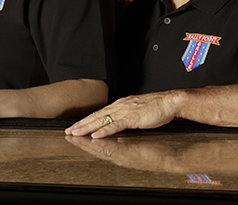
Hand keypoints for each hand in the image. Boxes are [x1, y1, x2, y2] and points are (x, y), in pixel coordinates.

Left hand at [64, 91, 178, 137]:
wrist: (169, 102)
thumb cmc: (156, 107)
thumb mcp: (136, 112)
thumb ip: (124, 117)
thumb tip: (115, 124)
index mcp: (119, 105)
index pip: (99, 113)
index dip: (85, 120)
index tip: (75, 126)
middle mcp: (119, 106)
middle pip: (96, 116)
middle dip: (80, 124)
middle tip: (68, 131)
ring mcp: (124, 111)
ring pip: (101, 120)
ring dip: (87, 127)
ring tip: (76, 133)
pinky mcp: (132, 117)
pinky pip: (116, 125)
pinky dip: (104, 130)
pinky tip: (96, 135)